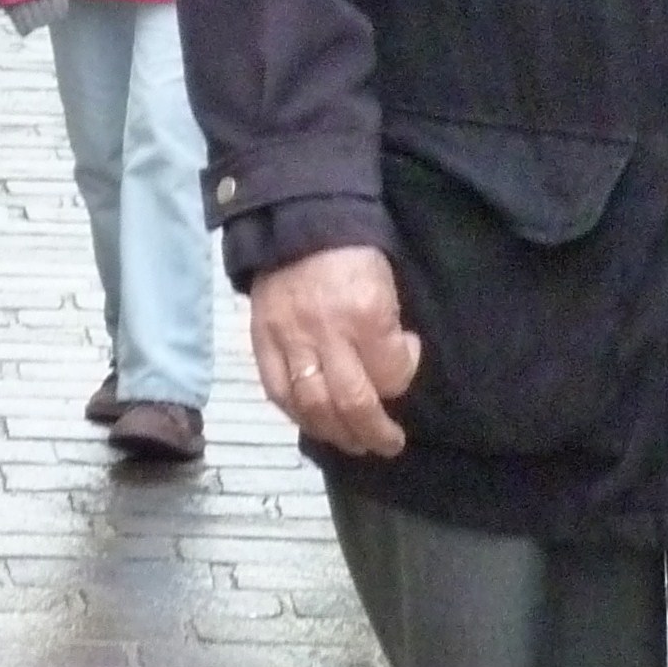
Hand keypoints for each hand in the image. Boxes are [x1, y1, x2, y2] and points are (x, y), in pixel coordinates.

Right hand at [251, 246, 421, 457]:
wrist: (296, 222)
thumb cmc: (352, 251)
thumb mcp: (386, 282)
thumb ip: (387, 329)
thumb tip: (391, 370)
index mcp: (367, 314)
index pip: (391, 373)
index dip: (404, 376)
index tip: (406, 360)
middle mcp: (327, 333)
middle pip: (352, 403)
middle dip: (374, 432)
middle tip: (388, 444)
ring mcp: (290, 340)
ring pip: (312, 407)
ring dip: (336, 434)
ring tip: (354, 443)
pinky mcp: (261, 341)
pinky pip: (277, 392)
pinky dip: (297, 416)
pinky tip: (314, 424)